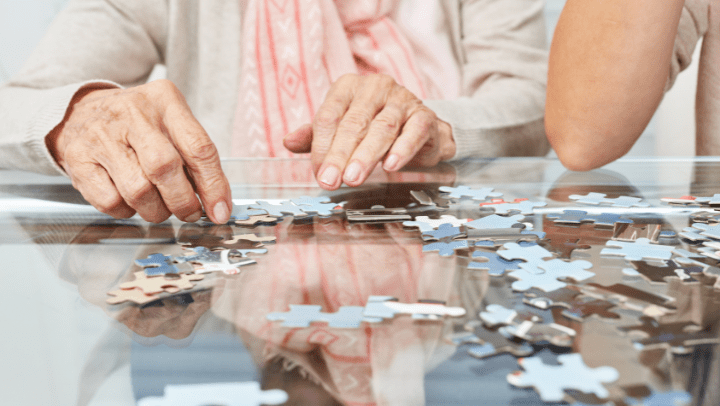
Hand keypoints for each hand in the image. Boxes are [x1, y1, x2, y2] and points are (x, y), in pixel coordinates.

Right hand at [46, 80, 231, 223]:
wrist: (81, 111)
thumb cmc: (138, 124)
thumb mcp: (171, 125)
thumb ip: (195, 159)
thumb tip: (217, 205)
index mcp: (165, 101)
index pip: (198, 147)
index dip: (213, 185)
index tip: (220, 210)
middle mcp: (132, 114)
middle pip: (165, 168)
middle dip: (183, 202)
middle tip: (189, 213)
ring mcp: (101, 136)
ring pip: (138, 191)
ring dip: (156, 211)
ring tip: (159, 206)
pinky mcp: (78, 159)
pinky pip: (110, 201)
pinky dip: (126, 211)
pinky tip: (130, 200)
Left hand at [283, 73, 455, 189]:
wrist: (420, 130)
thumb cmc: (373, 127)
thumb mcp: (340, 130)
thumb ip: (315, 137)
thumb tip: (289, 142)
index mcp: (348, 87)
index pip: (330, 115)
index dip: (322, 147)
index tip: (319, 173)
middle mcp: (375, 87)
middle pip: (353, 123)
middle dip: (340, 155)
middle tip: (331, 180)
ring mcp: (402, 99)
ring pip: (382, 128)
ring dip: (366, 155)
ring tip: (354, 177)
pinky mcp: (424, 115)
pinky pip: (413, 132)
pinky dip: (402, 150)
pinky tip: (390, 166)